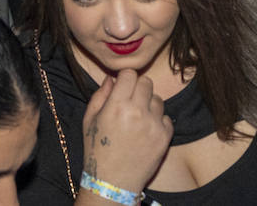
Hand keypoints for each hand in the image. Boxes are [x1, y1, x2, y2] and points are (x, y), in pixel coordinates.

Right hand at [80, 69, 172, 194]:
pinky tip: (146, 130)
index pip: (130, 74)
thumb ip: (100, 95)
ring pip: (158, 99)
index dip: (125, 78)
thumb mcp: (89, 120)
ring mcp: (153, 125)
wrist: (113, 182)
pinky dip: (158, 121)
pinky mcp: (165, 138)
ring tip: (138, 117)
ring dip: (149, 104)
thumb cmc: (97, 150)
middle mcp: (137, 112)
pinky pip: (166, 118)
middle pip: (146, 82)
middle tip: (130, 100)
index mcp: (116, 105)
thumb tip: (111, 78)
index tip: (122, 86)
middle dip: (138, 88)